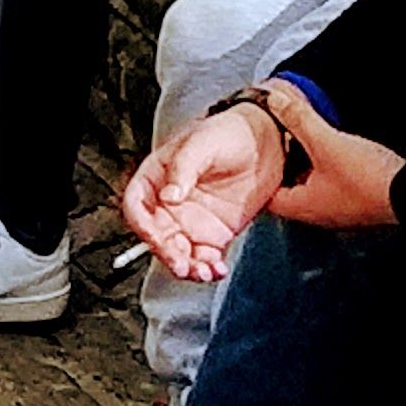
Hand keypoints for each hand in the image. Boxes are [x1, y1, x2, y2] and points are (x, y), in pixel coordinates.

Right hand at [123, 102, 283, 283]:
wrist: (269, 142)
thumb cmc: (228, 133)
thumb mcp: (202, 143)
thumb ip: (183, 169)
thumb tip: (169, 196)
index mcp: (156, 178)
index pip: (137, 206)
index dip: (142, 225)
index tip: (157, 238)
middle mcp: (170, 202)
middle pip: (156, 236)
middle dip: (166, 254)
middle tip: (182, 265)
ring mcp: (193, 220)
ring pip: (180, 251)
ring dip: (188, 267)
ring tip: (203, 272)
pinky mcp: (216, 233)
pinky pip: (206, 257)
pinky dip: (209, 268)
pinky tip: (218, 270)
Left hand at [262, 79, 403, 231]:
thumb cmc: (370, 179)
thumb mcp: (327, 143)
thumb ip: (298, 120)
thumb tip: (274, 101)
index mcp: (305, 207)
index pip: (265, 197)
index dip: (256, 175)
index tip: (254, 154)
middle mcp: (320, 213)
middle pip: (287, 189)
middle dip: (281, 164)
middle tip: (274, 141)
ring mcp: (340, 209)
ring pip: (310, 184)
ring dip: (304, 162)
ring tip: (297, 138)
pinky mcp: (358, 200)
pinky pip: (331, 182)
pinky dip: (324, 165)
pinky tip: (327, 148)